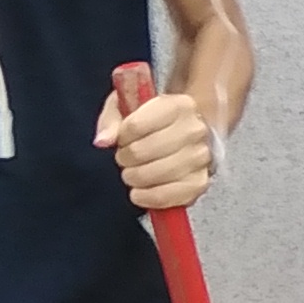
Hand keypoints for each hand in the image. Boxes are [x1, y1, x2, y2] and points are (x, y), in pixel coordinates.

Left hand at [96, 81, 211, 210]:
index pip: (135, 126)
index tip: (123, 139)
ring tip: (133, 173)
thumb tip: (103, 141)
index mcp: (179, 105)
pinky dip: (147, 197)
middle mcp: (195, 130)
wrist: (189, 133)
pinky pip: (167, 196)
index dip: (121, 137)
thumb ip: (111, 119)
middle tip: (126, 158)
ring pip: (152, 174)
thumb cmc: (156, 119)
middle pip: (142, 151)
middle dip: (125, 158)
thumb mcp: (129, 107)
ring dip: (134, 177)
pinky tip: (140, 192)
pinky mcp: (200, 182)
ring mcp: (201, 158)